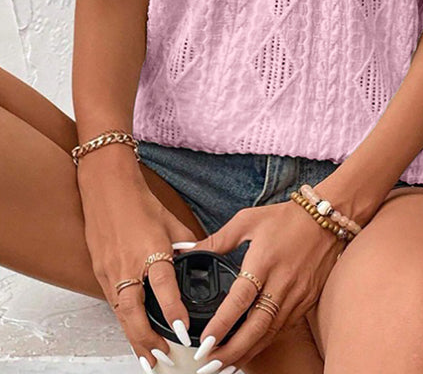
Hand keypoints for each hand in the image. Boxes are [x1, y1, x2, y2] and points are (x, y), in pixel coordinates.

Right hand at [77, 146, 199, 371]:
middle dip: (148, 339)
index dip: (173, 310)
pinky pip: (113, 303)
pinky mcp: (100, 272)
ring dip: (134, 338)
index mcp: (150, 248)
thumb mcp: (170, 220)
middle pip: (134, 311)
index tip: (184, 330)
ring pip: (121, 313)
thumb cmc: (140, 201)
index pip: (163, 286)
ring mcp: (110, 270)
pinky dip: (123, 322)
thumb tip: (201, 259)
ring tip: (148, 359)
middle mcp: (128, 263)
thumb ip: (186, 244)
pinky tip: (133, 335)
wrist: (107, 187)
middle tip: (162, 357)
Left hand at [187, 198, 345, 373]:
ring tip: (225, 365)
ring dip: (247, 352)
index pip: (240, 299)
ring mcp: (297, 294)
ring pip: (270, 332)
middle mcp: (281, 281)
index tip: (205, 342)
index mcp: (263, 260)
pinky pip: (283, 327)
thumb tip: (189, 249)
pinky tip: (250, 349)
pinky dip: (265, 341)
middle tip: (209, 364)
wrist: (325, 219)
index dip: (222, 323)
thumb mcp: (247, 220)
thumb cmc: (285, 218)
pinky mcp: (306, 300)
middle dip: (232, 350)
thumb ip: (218, 239)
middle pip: (256, 326)